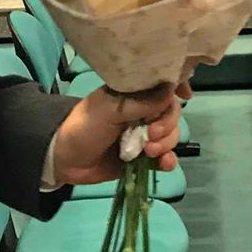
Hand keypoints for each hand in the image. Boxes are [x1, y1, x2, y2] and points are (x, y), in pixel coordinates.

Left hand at [50, 81, 188, 185]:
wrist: (65, 160)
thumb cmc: (85, 126)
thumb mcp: (110, 109)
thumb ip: (142, 102)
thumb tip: (172, 89)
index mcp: (135, 94)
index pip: (164, 86)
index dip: (178, 87)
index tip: (186, 95)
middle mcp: (143, 112)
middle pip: (172, 114)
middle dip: (166, 126)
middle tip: (148, 136)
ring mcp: (144, 136)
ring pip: (171, 136)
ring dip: (166, 144)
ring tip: (148, 153)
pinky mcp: (143, 158)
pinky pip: (165, 158)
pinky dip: (168, 161)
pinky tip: (164, 165)